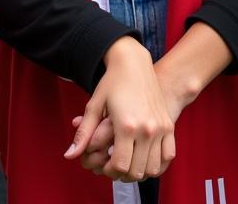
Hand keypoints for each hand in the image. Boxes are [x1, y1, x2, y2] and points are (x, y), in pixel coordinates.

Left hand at [65, 37, 174, 181]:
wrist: (134, 62)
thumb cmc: (112, 82)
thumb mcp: (94, 106)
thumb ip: (83, 134)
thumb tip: (69, 155)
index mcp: (126, 126)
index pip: (120, 166)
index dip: (109, 171)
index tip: (104, 165)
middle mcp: (146, 129)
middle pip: (137, 171)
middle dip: (123, 174)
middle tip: (114, 166)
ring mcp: (160, 128)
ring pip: (153, 167)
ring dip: (140, 171)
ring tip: (129, 162)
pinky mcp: (168, 125)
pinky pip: (168, 156)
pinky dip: (158, 163)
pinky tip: (145, 157)